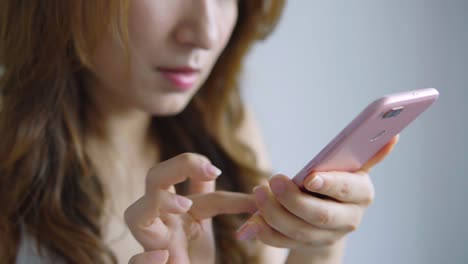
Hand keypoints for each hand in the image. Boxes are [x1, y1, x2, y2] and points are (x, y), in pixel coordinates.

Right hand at [125, 153, 255, 263]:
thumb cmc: (193, 257)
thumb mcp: (205, 223)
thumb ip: (216, 201)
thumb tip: (246, 188)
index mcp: (178, 209)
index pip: (190, 182)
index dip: (200, 168)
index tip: (217, 170)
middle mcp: (162, 222)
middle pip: (155, 180)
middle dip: (177, 166)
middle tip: (209, 171)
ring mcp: (153, 245)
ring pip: (135, 215)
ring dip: (157, 203)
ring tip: (183, 206)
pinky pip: (134, 261)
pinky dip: (144, 259)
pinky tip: (162, 257)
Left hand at [236, 136, 398, 252]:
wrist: (331, 216)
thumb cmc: (336, 180)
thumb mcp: (348, 166)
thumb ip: (365, 152)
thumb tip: (394, 138)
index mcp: (360, 193)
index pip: (348, 189)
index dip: (330, 184)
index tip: (309, 176)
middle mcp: (348, 219)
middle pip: (320, 215)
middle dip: (293, 200)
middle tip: (271, 180)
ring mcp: (327, 237)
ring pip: (299, 231)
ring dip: (273, 214)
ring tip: (258, 193)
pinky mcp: (306, 247)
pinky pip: (283, 244)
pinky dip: (265, 233)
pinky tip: (250, 224)